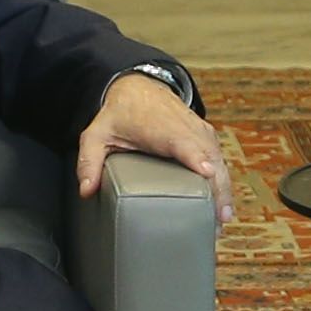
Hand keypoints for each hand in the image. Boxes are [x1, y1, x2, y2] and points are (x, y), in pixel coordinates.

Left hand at [75, 69, 232, 221]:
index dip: (197, 159)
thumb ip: (89, 161)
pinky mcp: (207, 137)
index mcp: (163, 128)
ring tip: (222, 220)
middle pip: (210, 158)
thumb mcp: (97, 134)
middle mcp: (187, 129)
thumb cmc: (120, 114)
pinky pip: (219, 160)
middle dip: (217, 189)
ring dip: (223, 190)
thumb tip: (86, 190)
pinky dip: (223, 181)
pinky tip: (222, 206)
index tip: (207, 175)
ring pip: (219, 161)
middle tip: (216, 222)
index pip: (185, 143)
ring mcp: (201, 132)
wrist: (139, 88)